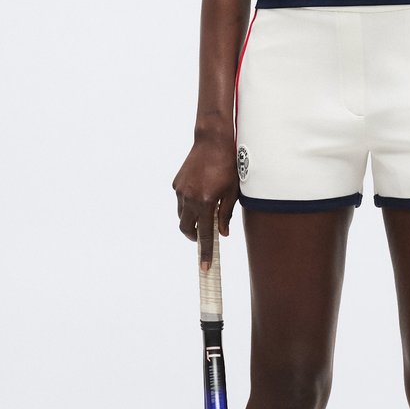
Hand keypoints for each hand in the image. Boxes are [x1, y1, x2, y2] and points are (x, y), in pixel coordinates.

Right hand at [172, 129, 239, 269]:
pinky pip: (181, 201)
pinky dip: (189, 204)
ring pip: (182, 215)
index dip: (205, 253)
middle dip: (193, 237)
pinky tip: (200, 194)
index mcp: (206, 202)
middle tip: (203, 238)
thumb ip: (226, 214)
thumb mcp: (233, 191)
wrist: (212, 141)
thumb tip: (222, 234)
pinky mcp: (176, 183)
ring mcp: (181, 191)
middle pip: (186, 229)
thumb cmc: (228, 165)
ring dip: (191, 220)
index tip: (205, 267)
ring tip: (204, 213)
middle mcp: (190, 198)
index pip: (205, 235)